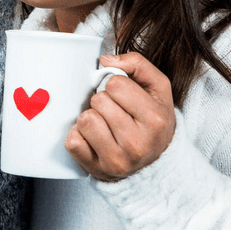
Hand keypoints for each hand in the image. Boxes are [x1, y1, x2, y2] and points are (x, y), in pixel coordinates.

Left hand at [65, 53, 175, 181]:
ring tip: (105, 125)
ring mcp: (116, 160)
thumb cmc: (153, 120)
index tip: (124, 96)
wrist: (155, 162)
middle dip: (103, 101)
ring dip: (91, 117)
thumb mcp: (158, 88)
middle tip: (115, 112)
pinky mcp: (97, 169)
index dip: (116, 85)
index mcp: (155, 120)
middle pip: (98, 101)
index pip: (115, 84)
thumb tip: (105, 60)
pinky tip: (94, 138)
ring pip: (85, 120)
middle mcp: (137, 144)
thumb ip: (137, 64)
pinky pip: (72, 141)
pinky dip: (79, 136)